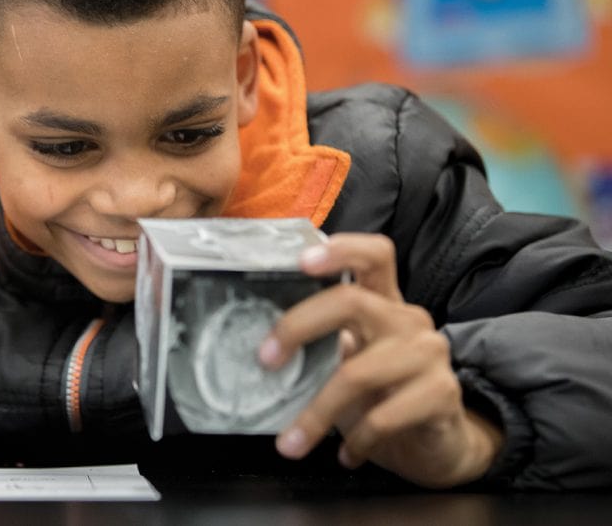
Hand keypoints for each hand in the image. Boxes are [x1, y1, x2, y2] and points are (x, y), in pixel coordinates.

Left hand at [259, 233, 503, 487]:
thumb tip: (262, 346)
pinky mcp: (442, 393)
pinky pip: (385, 416)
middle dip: (298, 327)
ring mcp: (428, 354)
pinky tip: (347, 455)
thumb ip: (322, 343)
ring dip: (317, 413)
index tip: (301, 261)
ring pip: (359, 372)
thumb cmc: (383, 397)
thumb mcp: (350, 364)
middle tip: (264, 360)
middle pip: (351, 302)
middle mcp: (407, 319)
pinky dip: (357, 440)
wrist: (441, 444)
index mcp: (383, 303)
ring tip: (292, 442)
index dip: (341, 250)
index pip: (373, 255)